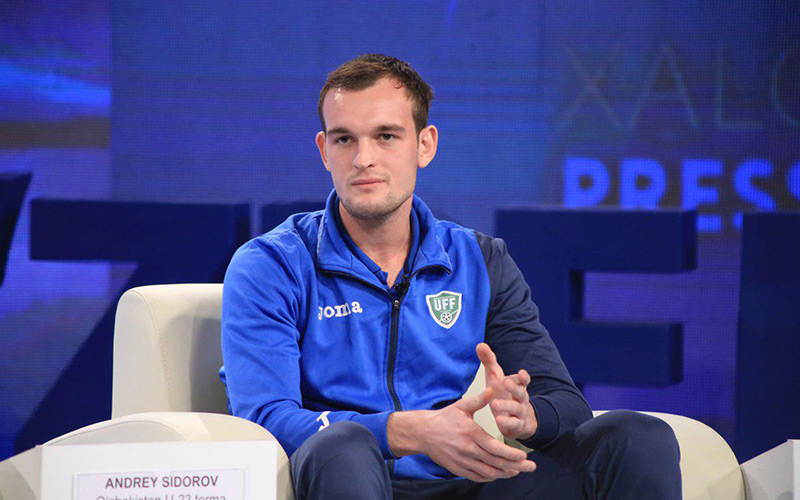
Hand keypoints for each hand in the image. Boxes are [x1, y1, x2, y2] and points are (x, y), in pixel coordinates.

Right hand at [388, 388, 535, 481]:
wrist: (423, 433)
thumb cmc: (443, 418)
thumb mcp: (461, 406)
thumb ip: (479, 400)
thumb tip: (492, 389)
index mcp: (471, 433)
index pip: (494, 447)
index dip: (510, 454)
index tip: (524, 456)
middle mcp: (468, 449)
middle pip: (495, 462)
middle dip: (516, 466)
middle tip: (531, 467)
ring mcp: (462, 461)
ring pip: (488, 472)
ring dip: (505, 473)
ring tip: (518, 471)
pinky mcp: (458, 468)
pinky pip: (478, 476)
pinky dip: (491, 476)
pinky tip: (500, 474)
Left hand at [476, 342, 537, 440]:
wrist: (518, 420)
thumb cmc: (504, 395)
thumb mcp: (496, 378)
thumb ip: (489, 362)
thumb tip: (480, 344)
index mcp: (517, 385)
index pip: (524, 380)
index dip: (524, 377)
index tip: (521, 373)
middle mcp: (521, 398)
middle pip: (521, 392)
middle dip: (514, 388)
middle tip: (506, 383)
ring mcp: (519, 412)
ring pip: (516, 408)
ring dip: (507, 405)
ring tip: (495, 404)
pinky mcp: (516, 425)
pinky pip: (513, 423)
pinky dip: (507, 422)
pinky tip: (499, 420)